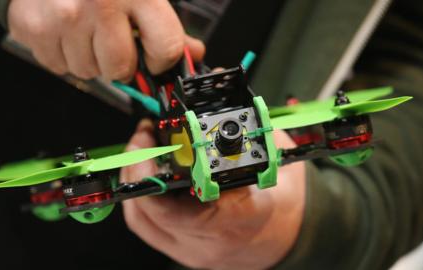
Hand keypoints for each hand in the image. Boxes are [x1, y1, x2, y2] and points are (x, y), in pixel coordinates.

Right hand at [8, 0, 204, 79]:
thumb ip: (167, 25)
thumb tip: (194, 53)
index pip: (165, 49)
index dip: (160, 60)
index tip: (152, 56)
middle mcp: (99, 4)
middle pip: (120, 68)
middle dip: (119, 62)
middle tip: (111, 39)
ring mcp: (63, 17)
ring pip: (87, 72)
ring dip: (89, 59)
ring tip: (84, 29)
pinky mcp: (33, 27)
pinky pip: (58, 67)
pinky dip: (63, 55)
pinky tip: (64, 30)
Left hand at [121, 120, 305, 269]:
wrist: (289, 239)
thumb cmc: (284, 202)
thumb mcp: (274, 157)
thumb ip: (242, 121)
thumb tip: (216, 80)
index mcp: (238, 218)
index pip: (184, 205)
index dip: (154, 172)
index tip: (151, 138)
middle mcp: (209, 241)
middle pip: (152, 212)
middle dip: (137, 167)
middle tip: (144, 135)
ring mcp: (192, 250)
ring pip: (141, 220)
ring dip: (133, 181)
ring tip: (141, 151)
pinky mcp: (182, 250)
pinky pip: (146, 226)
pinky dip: (139, 198)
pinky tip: (145, 176)